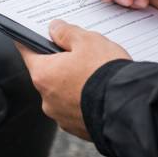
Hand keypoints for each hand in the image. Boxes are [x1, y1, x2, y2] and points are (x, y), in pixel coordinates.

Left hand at [17, 20, 128, 138]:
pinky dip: (84, 99)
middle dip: (60, 62)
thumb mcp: (87, 41)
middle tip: (78, 52)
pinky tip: (99, 90)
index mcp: (43, 75)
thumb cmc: (105, 74)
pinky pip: (76, 108)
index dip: (31, 40)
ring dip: (72, 83)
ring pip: (62, 92)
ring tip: (94, 73)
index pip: (27, 51)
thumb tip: (55, 28)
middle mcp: (47, 99)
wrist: (130, 108)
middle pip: (47, 73)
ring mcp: (62, 116)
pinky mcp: (78, 128)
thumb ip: (66, 32)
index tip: (32, 34)